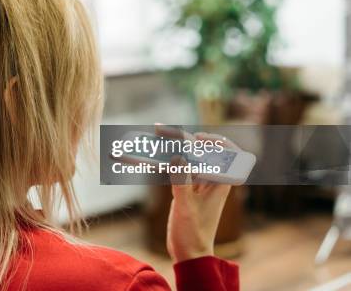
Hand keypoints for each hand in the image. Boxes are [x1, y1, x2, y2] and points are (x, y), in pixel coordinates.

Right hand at [165, 132, 237, 262]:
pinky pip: (180, 170)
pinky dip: (170, 162)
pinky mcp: (187, 189)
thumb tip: (177, 158)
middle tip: (171, 132)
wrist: (190, 253)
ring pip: (191, 159)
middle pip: (205, 153)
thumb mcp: (185, 207)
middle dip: (190, 140)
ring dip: (177, 149)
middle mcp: (212, 181)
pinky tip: (157, 156)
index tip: (199, 137)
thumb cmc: (194, 234)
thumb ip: (181, 182)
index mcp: (220, 184)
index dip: (217, 142)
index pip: (228, 155)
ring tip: (162, 137)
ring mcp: (199, 185)